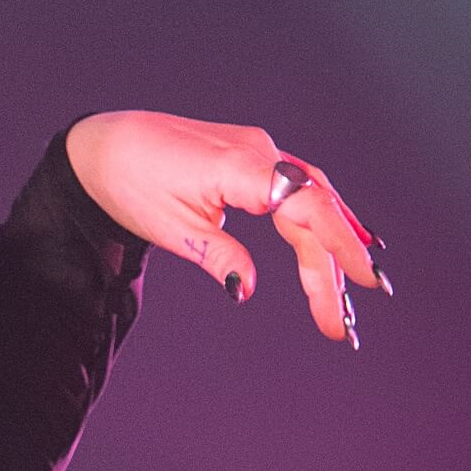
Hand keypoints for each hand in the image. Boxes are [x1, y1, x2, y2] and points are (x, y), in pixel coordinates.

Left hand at [65, 111, 388, 345]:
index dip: (341, 245)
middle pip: (314, 212)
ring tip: (342, 303)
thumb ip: (217, 256)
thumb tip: (243, 291)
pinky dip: (318, 222)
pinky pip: (298, 190)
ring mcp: (260, 150)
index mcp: (240, 167)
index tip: (365, 282)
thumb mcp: (172, 228)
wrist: (105, 145)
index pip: (307, 207)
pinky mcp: (254, 157)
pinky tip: (339, 249)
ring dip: (331, 249)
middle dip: (334, 269)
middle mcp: (260, 151)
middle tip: (340, 325)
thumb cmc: (132, 182)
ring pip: (312, 201)